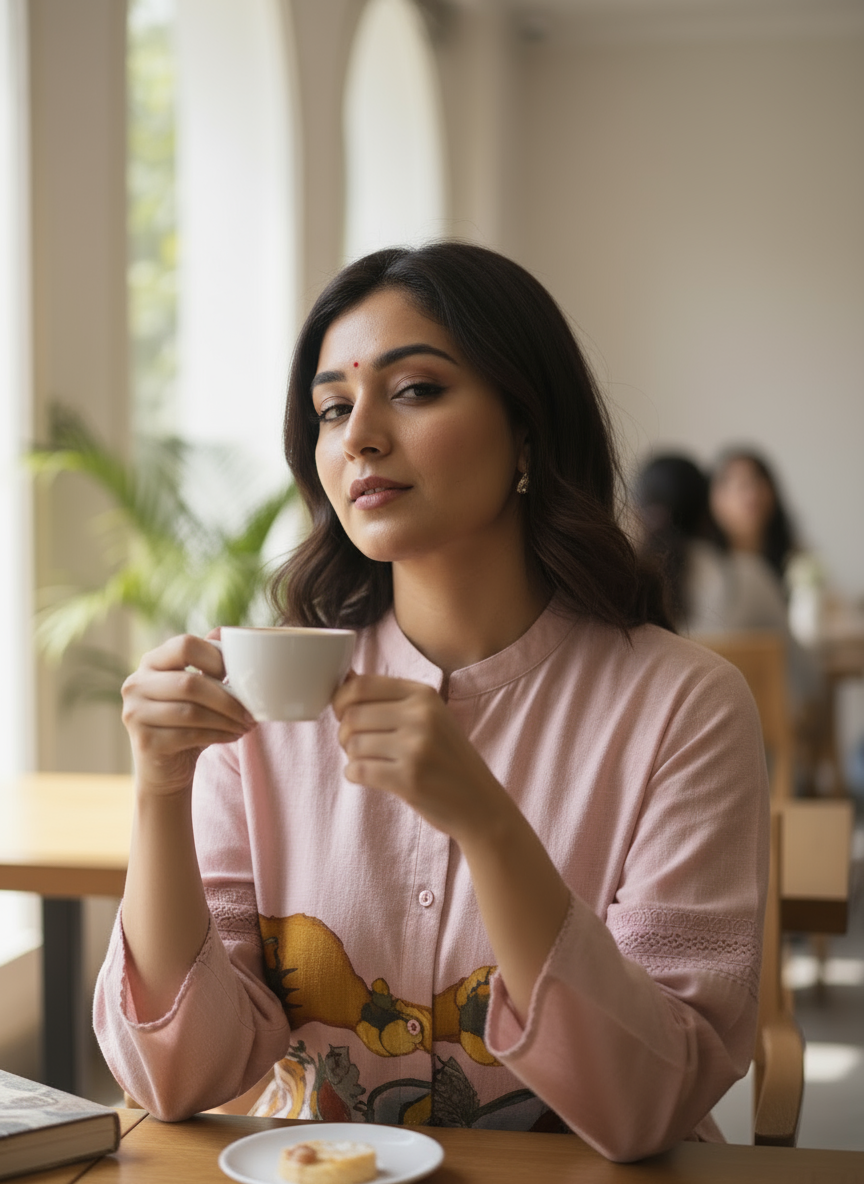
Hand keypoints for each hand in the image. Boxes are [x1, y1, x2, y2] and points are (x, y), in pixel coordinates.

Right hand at [121, 632, 254, 797]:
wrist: (165, 768)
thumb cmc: (187, 722)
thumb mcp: (198, 689)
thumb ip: (209, 662)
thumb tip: (228, 632)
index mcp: (151, 662)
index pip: (184, 645)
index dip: (215, 657)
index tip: (237, 676)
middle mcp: (136, 684)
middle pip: (189, 683)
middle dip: (228, 698)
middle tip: (252, 711)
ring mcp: (135, 713)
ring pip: (191, 711)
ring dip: (227, 719)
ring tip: (247, 725)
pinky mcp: (144, 741)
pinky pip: (189, 735)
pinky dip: (219, 735)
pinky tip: (234, 735)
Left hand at [332, 674, 504, 843]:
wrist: (480, 802)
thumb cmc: (447, 758)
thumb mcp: (429, 716)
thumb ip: (389, 698)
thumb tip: (344, 677)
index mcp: (424, 694)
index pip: (362, 685)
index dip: (341, 700)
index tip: (342, 714)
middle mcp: (421, 716)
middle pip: (352, 715)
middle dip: (343, 732)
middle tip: (354, 744)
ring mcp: (416, 748)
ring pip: (352, 744)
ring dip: (351, 756)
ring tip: (368, 762)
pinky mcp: (409, 779)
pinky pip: (357, 770)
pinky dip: (353, 774)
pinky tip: (367, 777)